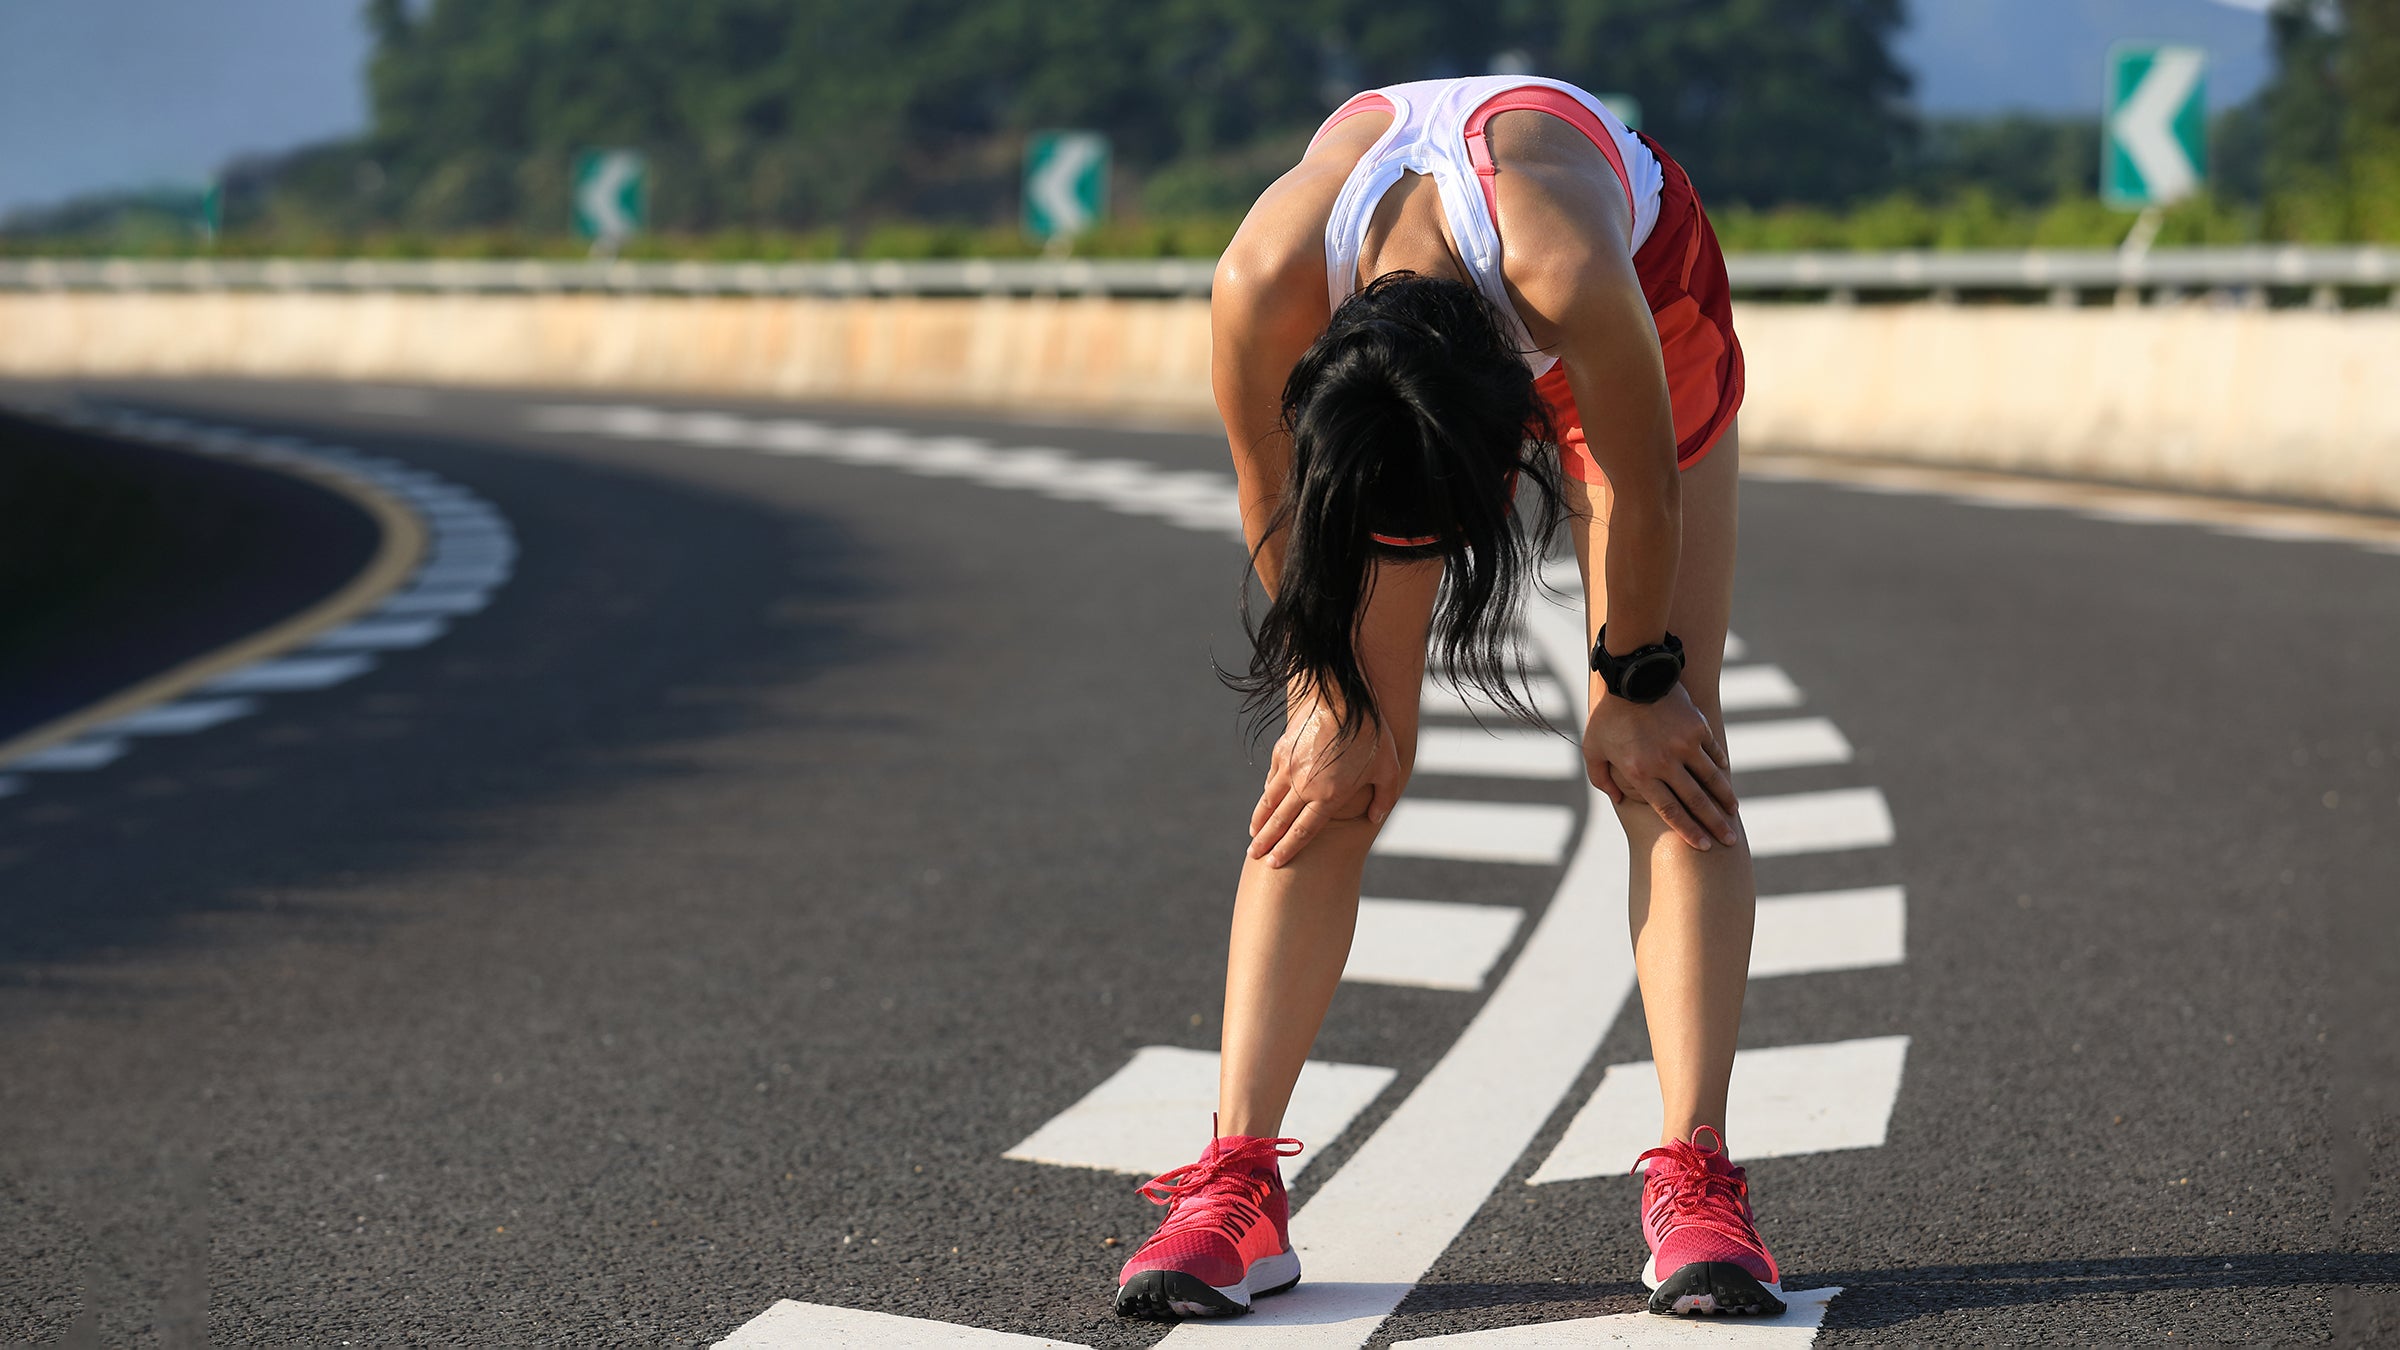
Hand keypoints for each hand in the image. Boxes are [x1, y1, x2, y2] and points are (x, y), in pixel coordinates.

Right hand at [1248, 696, 1402, 867]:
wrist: (1343, 696)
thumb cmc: (1372, 734)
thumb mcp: (1389, 769)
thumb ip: (1384, 798)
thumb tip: (1375, 818)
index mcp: (1329, 796)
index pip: (1302, 831)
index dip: (1287, 850)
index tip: (1274, 863)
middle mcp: (1304, 786)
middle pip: (1279, 822)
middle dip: (1265, 842)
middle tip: (1254, 856)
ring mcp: (1289, 768)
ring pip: (1269, 801)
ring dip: (1259, 821)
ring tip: (1253, 835)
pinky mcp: (1282, 750)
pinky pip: (1272, 778)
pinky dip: (1267, 793)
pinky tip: (1265, 801)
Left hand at [1583, 684, 1739, 850]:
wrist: (1631, 675)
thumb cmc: (1608, 715)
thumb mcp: (1593, 749)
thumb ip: (1601, 778)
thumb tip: (1618, 800)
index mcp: (1642, 773)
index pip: (1670, 811)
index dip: (1688, 831)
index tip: (1703, 846)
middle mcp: (1666, 762)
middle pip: (1696, 801)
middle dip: (1714, 824)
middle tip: (1728, 840)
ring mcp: (1685, 745)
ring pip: (1711, 779)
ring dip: (1724, 799)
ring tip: (1732, 813)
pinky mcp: (1697, 728)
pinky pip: (1713, 753)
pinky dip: (1719, 768)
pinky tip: (1724, 780)